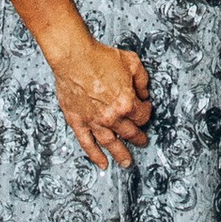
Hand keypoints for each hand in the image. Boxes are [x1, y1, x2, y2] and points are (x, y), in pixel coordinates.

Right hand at [49, 34, 151, 171]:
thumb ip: (142, 80)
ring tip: (126, 163)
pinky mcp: (78, 122)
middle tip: (142, 143)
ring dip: (120, 154)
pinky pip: (87, 144)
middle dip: (138, 138)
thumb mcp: (132, 62)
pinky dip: (95, 156)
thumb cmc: (100, 57)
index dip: (146, 112)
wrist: (74, 57)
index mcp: (126, 102)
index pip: (142, 115)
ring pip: (110, 143)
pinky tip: (102, 164)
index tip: (145, 109)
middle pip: (129, 132)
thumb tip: (145, 94)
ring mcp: (94, 121)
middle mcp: (111, 116)